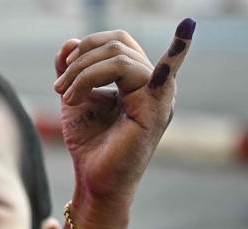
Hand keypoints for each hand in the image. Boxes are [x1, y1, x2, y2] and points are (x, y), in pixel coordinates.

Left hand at [54, 18, 195, 220]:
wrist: (94, 182)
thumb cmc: (90, 145)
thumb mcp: (75, 100)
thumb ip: (71, 70)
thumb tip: (69, 43)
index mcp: (136, 81)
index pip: (117, 43)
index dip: (87, 46)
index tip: (62, 67)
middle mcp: (153, 85)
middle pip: (118, 45)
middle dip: (81, 61)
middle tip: (59, 88)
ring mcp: (158, 96)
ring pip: (120, 59)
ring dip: (83, 74)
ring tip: (67, 98)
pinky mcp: (156, 111)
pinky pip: (164, 74)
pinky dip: (177, 51)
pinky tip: (188, 29)